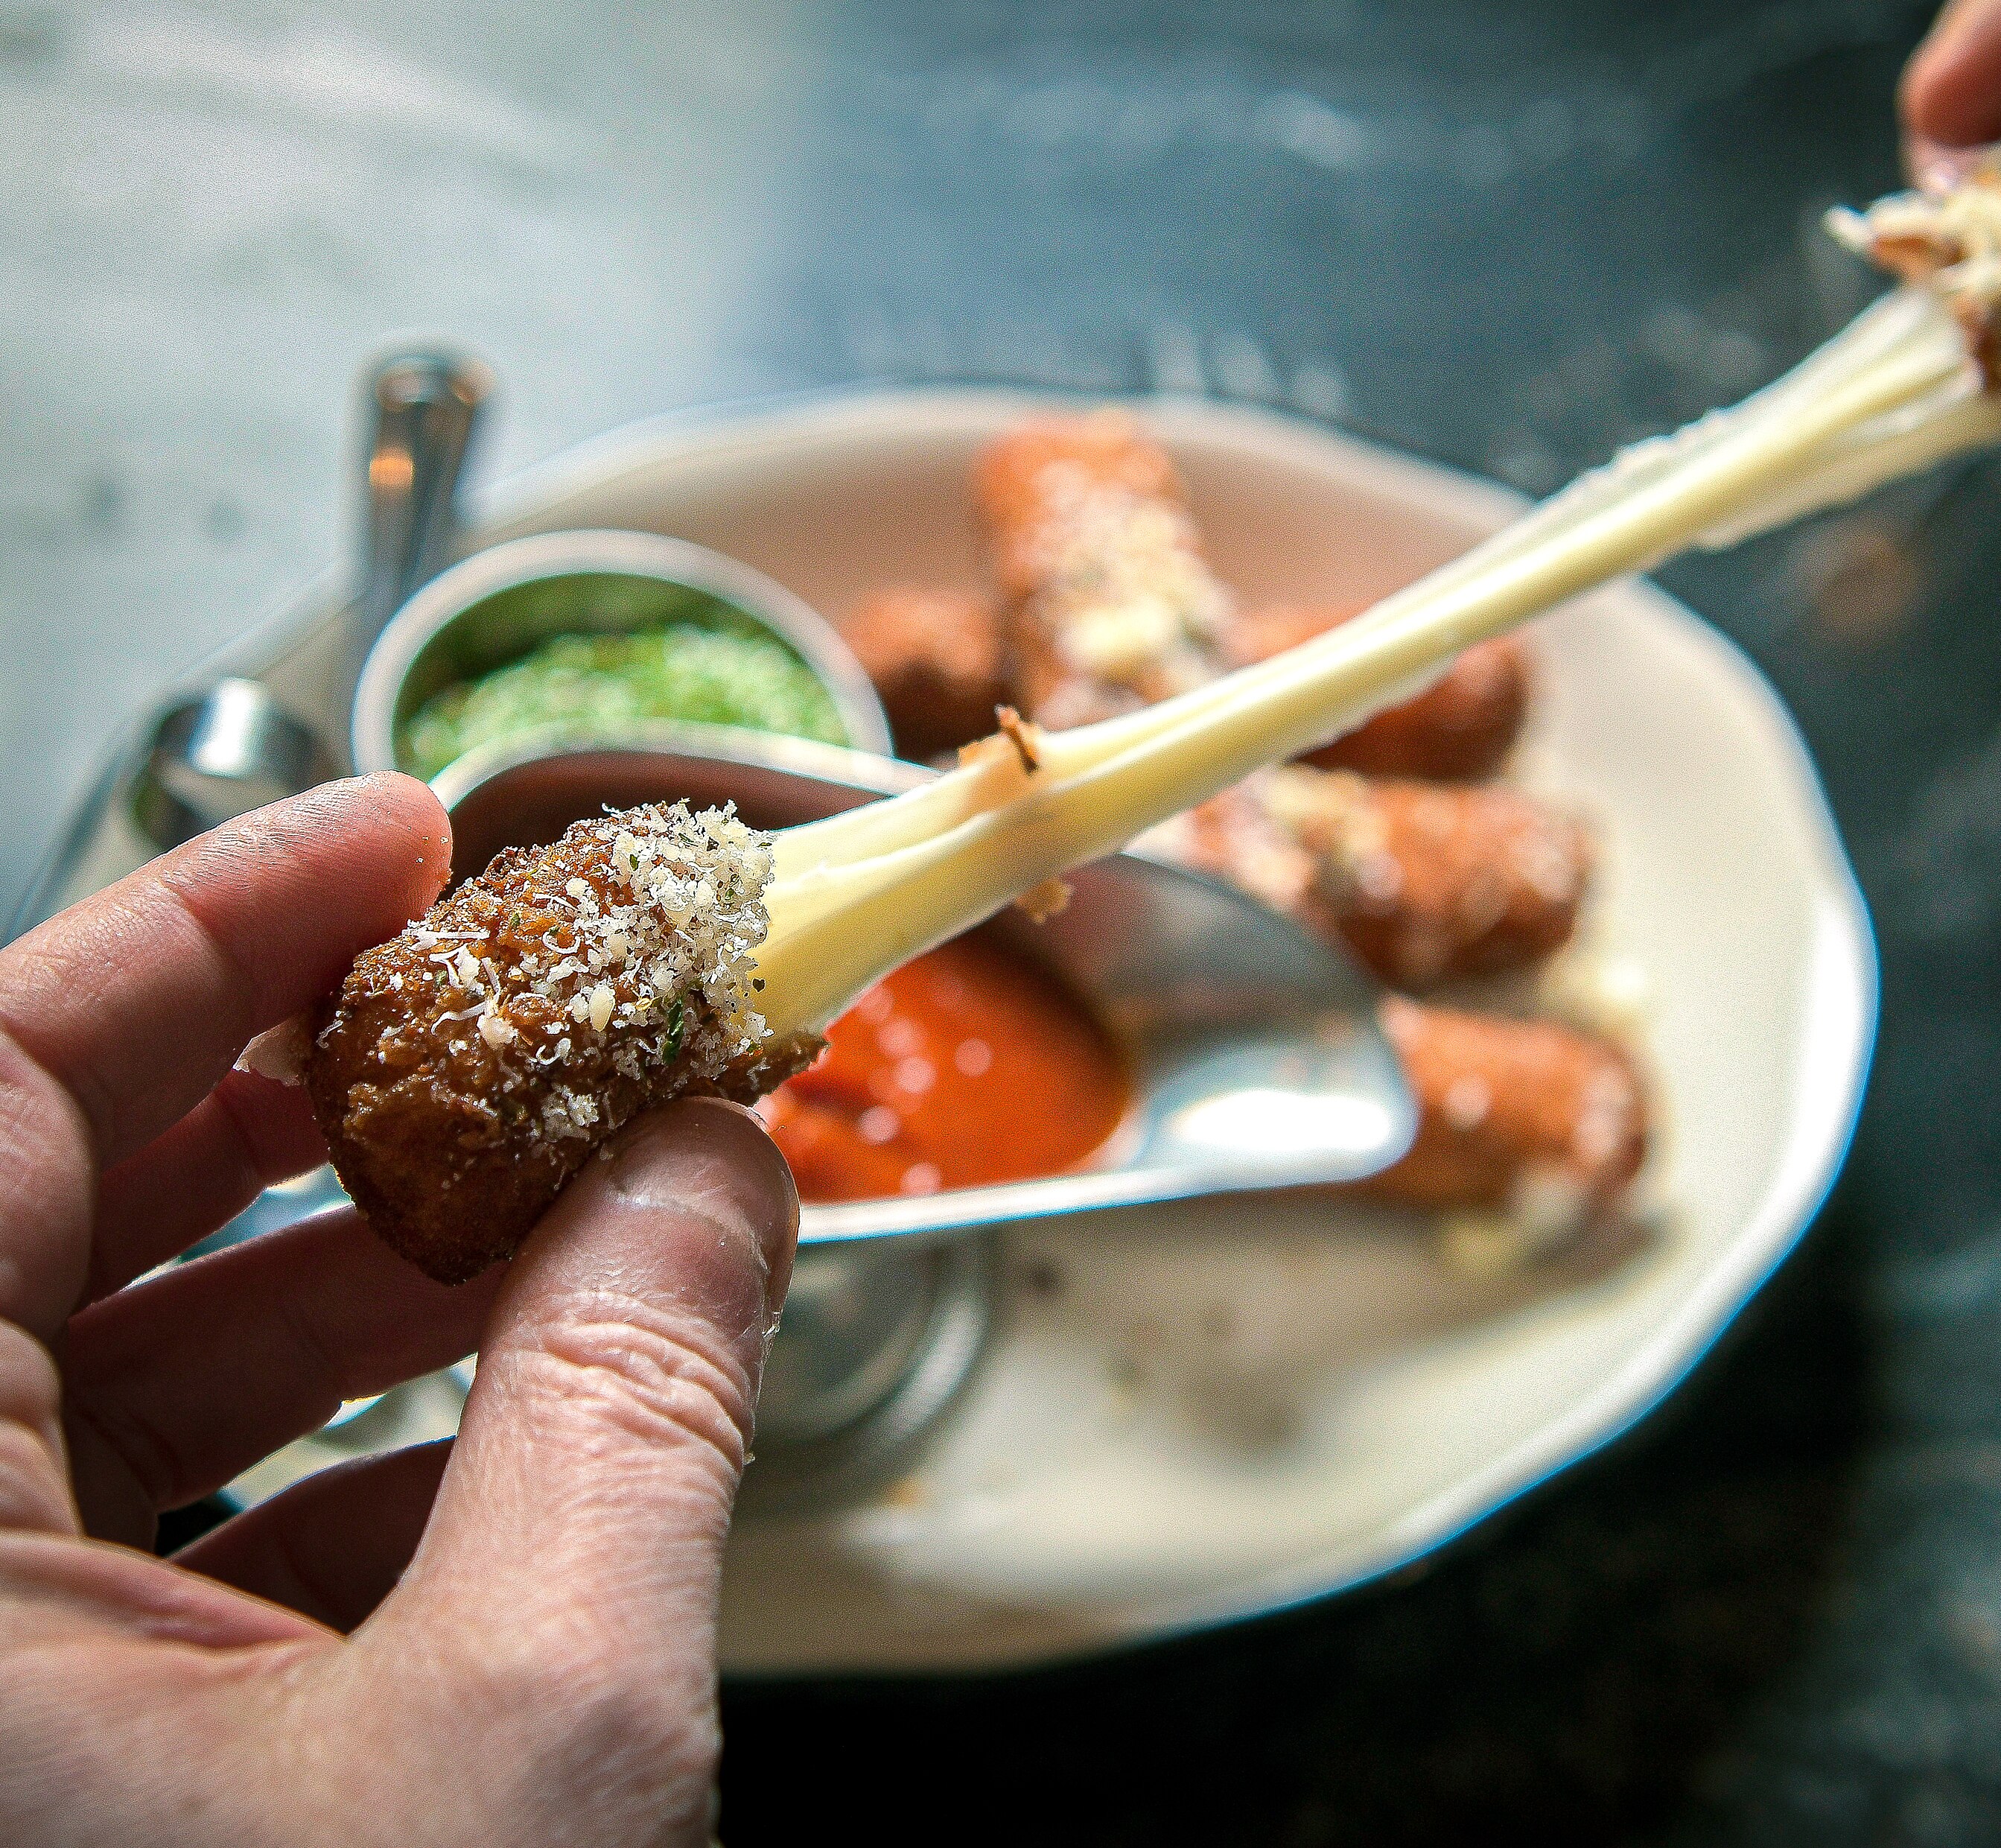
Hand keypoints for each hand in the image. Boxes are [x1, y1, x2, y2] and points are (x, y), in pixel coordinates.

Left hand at [0, 778, 798, 1845]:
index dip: (205, 924)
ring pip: (80, 1377)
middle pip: (30, 1210)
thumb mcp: (535, 1730)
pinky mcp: (19, 1761)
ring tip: (544, 1228)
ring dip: (332, 1285)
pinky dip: (306, 1469)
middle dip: (296, 1099)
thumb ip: (628, 1410)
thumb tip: (711, 1172)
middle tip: (497, 1018)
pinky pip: (111, 1541)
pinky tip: (490, 1462)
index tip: (399, 839)